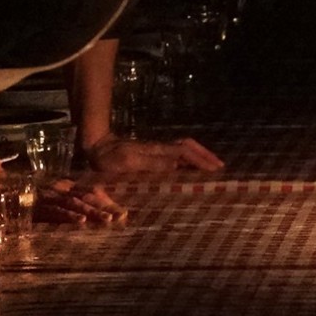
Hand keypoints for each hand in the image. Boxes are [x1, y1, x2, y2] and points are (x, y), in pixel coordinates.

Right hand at [35, 178, 128, 225]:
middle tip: (122, 217)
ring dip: (92, 212)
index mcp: (65, 186)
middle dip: (105, 207)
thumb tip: (87, 216)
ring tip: (108, 220)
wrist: (1, 190)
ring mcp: (50, 197)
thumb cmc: (28, 198)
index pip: (90, 193)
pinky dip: (69, 216)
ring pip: (75, 204)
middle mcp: (60, 189)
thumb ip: (67, 206)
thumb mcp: (51, 200)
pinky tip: (81, 221)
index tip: (123, 213)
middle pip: (87, 198)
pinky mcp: (39, 207)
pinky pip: (56, 211)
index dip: (107, 202)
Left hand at [86, 134, 224, 172]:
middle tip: (220, 166)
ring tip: (211, 164)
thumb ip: (151, 162)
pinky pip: (176, 152)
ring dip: (199, 155)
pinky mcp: (152, 153)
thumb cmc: (108, 159)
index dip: (201, 160)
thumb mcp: (127, 162)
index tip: (215, 169)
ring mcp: (156, 150)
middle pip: (188, 146)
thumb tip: (176, 163)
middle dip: (205, 155)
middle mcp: (160, 148)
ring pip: (184, 148)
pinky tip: (190, 165)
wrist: (95, 147)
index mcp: (157, 151)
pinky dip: (188, 157)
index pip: (185, 152)